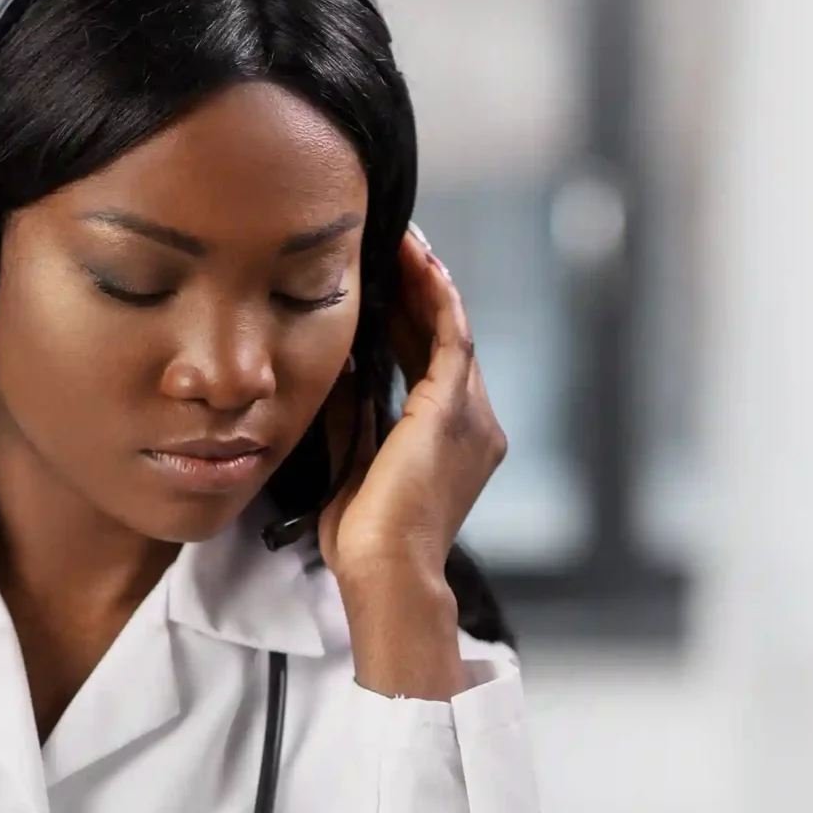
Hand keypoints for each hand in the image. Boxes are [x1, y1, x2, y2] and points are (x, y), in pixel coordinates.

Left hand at [317, 229, 504, 697]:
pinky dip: (435, 297)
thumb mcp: (353, 462)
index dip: (410, 318)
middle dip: (418, 290)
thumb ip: (352, 413)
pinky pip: (450, 336)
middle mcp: (474, 423)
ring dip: (425, 282)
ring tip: (401, 239)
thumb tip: (339, 366)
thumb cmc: (366, 540)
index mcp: (451, 440)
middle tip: (392, 244)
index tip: (385, 282)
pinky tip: (416, 262)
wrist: (384, 572)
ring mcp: (471, 416)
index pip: (430, 362)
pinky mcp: (454, 410)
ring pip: (451, 329)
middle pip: (444, 338)